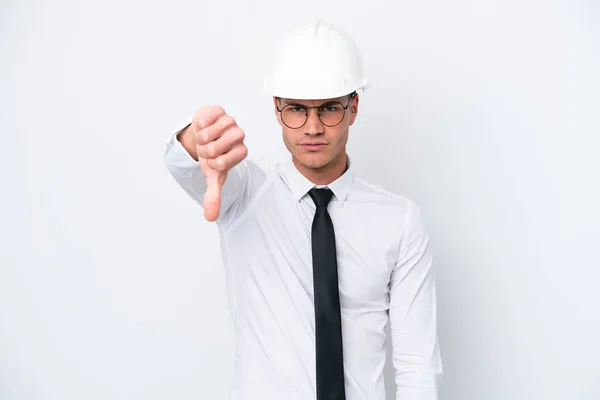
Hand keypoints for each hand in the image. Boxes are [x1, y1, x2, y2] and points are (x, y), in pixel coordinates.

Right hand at [192, 106, 247, 221]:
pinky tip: (203, 126)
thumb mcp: (212, 175)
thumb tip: (210, 218)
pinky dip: (199, 126)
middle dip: (204, 151)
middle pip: (215, 149)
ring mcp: (230, 122)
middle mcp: (239, 136)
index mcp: (240, 152)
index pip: (222, 163)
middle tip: (206, 148)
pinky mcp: (219, 111)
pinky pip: (205, 120)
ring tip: (205, 138)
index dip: (210, 163)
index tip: (212, 160)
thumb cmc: (211, 154)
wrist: (204, 133)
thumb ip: (214, 195)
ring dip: (201, 138)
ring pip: (209, 135)